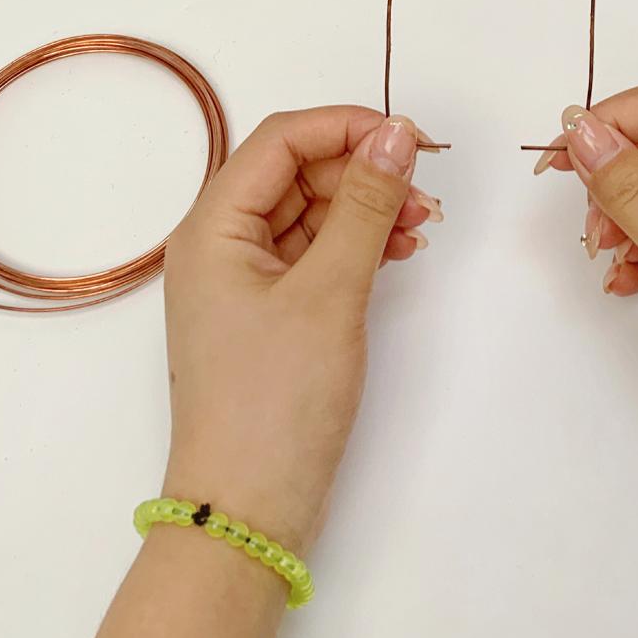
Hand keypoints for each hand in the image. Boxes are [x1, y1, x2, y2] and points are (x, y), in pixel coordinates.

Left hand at [160, 107, 439, 551]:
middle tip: (425, 195)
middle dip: (362, 172)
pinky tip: (399, 254)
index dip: (347, 127)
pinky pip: (314, 255)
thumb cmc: (278, 400)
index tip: (412, 140)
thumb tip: (396, 134)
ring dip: (366, 210)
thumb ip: (365, 206)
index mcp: (211, 227)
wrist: (248, 509)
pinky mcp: (268, 316)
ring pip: (310, 214)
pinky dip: (357, 247)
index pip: (281, 140)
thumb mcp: (330, 292)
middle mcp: (219, 245)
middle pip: (295, 173)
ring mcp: (243, 282)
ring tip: (421, 229)